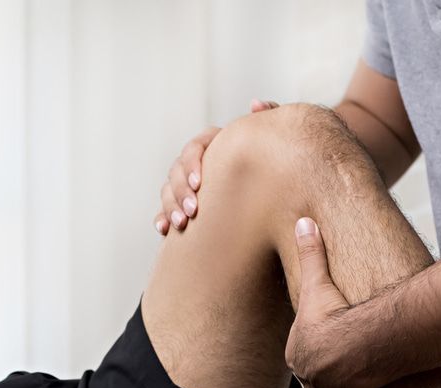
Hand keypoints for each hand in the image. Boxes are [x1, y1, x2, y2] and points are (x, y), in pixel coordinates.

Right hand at [154, 99, 279, 234]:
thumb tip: (256, 105)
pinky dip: (161, 218)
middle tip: (194, 211)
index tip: (199, 183)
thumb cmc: (276, 167)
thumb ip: (270, 119)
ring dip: (170, 205)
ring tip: (182, 223)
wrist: (278, 201)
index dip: (192, 163)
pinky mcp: (186, 207)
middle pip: (177, 170)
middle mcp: (199, 164)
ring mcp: (189, 186)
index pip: (195, 147)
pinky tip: (163, 229)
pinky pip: (166, 211)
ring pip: (168, 190)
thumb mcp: (275, 143)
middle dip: (181, 190)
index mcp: (216, 146)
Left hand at [285, 217, 378, 387]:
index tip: (342, 337)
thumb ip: (310, 253)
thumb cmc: (337, 313)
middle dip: (338, 368)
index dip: (328, 343)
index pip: (310, 350)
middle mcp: (307, 378)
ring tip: (367, 372)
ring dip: (351, 386)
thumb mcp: (318, 281)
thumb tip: (303, 221)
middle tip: (358, 356)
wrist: (359, 347)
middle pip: (323, 374)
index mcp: (297, 352)